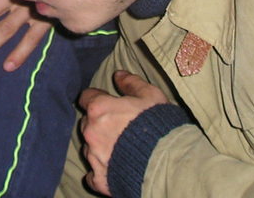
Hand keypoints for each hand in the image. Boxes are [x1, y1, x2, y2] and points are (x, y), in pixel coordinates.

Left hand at [79, 70, 168, 195]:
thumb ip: (131, 83)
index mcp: (99, 109)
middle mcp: (91, 132)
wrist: (167, 162)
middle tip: (117, 126)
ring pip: (89, 148)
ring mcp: (94, 157)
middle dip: (98, 123)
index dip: (97, 98)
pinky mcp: (100, 179)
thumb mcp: (150, 95)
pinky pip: (93, 175)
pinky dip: (101, 171)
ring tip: (120, 148)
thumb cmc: (159, 124)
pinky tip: (114, 167)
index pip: (86, 97)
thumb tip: (118, 74)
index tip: (108, 102)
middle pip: (87, 123)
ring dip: (99, 146)